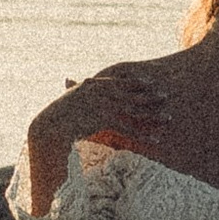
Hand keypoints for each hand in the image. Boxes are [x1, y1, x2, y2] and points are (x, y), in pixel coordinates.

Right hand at [30, 62, 172, 158]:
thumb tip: (69, 80)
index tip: (150, 83)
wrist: (49, 126)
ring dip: (153, 115)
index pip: (119, 82)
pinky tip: (155, 139)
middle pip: (131, 94)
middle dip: (150, 96)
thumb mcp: (66, 98)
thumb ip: (73, 88)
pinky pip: (129, 128)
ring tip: (169, 118)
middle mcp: (101, 92)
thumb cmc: (55, 116)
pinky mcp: (104, 120)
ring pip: (135, 110)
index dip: (136, 82)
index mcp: (93, 85)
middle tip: (166, 96)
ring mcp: (103, 105)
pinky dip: (144, 134)